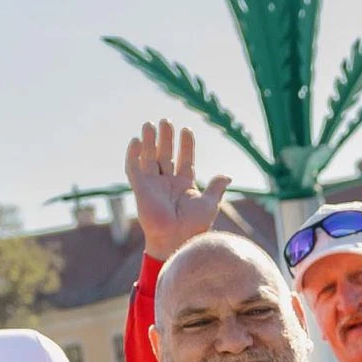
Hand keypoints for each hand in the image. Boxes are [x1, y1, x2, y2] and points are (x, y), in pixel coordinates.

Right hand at [125, 121, 236, 254]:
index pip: (185, 160)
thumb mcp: (209, 204)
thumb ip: (216, 188)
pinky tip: (137, 141)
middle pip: (165, 155)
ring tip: (150, 124)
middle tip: (166, 121)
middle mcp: (167, 183)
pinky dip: (133, 155)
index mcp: (184, 185)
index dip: (185, 145)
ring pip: (149, 158)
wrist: (176, 240)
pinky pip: (133, 168)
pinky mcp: (140, 189)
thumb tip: (227, 176)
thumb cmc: (194, 227)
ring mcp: (153, 185)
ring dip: (150, 141)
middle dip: (165, 139)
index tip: (186, 130)